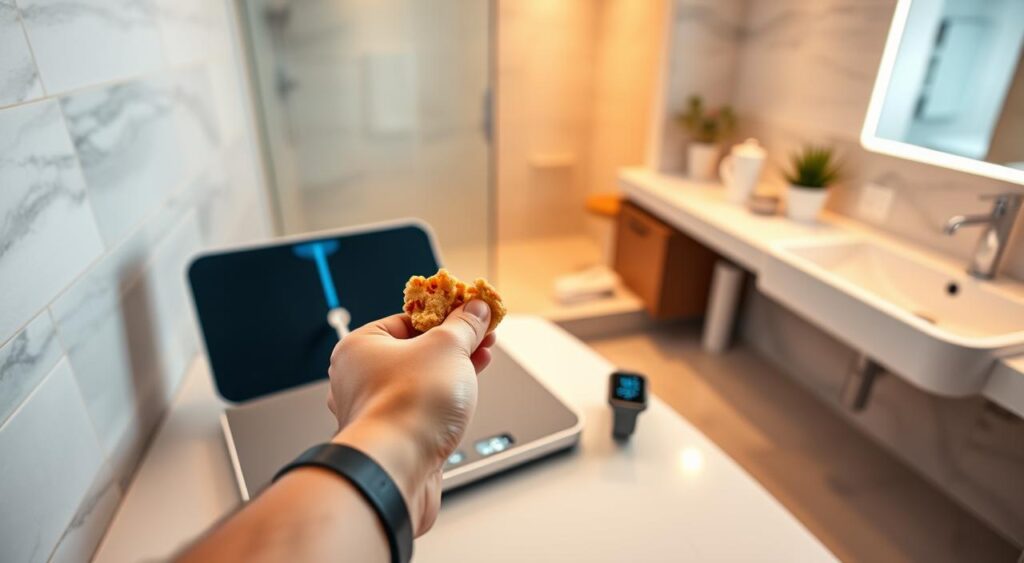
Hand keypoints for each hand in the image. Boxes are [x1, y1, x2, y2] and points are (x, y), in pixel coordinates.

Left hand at [326, 300, 495, 534]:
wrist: (399, 466)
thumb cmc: (409, 404)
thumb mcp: (448, 347)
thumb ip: (464, 325)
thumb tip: (474, 309)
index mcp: (360, 346)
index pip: (408, 319)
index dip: (444, 314)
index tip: (470, 312)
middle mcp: (358, 377)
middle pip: (415, 349)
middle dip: (454, 343)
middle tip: (482, 336)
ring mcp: (374, 409)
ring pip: (419, 380)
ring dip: (453, 370)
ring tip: (481, 359)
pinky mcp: (391, 435)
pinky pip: (420, 407)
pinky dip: (443, 397)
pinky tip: (466, 393)